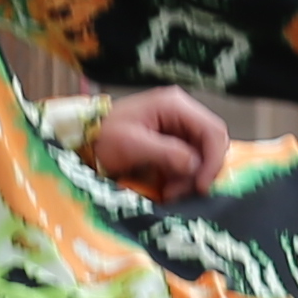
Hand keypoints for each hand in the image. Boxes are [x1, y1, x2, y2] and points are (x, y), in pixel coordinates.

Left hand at [82, 89, 233, 202]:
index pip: (213, 130)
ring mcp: (178, 127)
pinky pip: (189, 163)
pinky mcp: (173, 142)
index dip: (213, 160)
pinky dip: (182, 178)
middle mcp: (182, 113)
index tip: (201, 186)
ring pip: (202, 156)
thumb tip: (194, 166)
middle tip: (181, 192)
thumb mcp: (132, 144)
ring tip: (168, 192)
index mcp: (175, 105)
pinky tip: (166, 187)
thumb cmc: (104, 135)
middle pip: (211, 144)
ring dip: (190, 179)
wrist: (84, 137)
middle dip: (201, 171)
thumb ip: (166, 153)